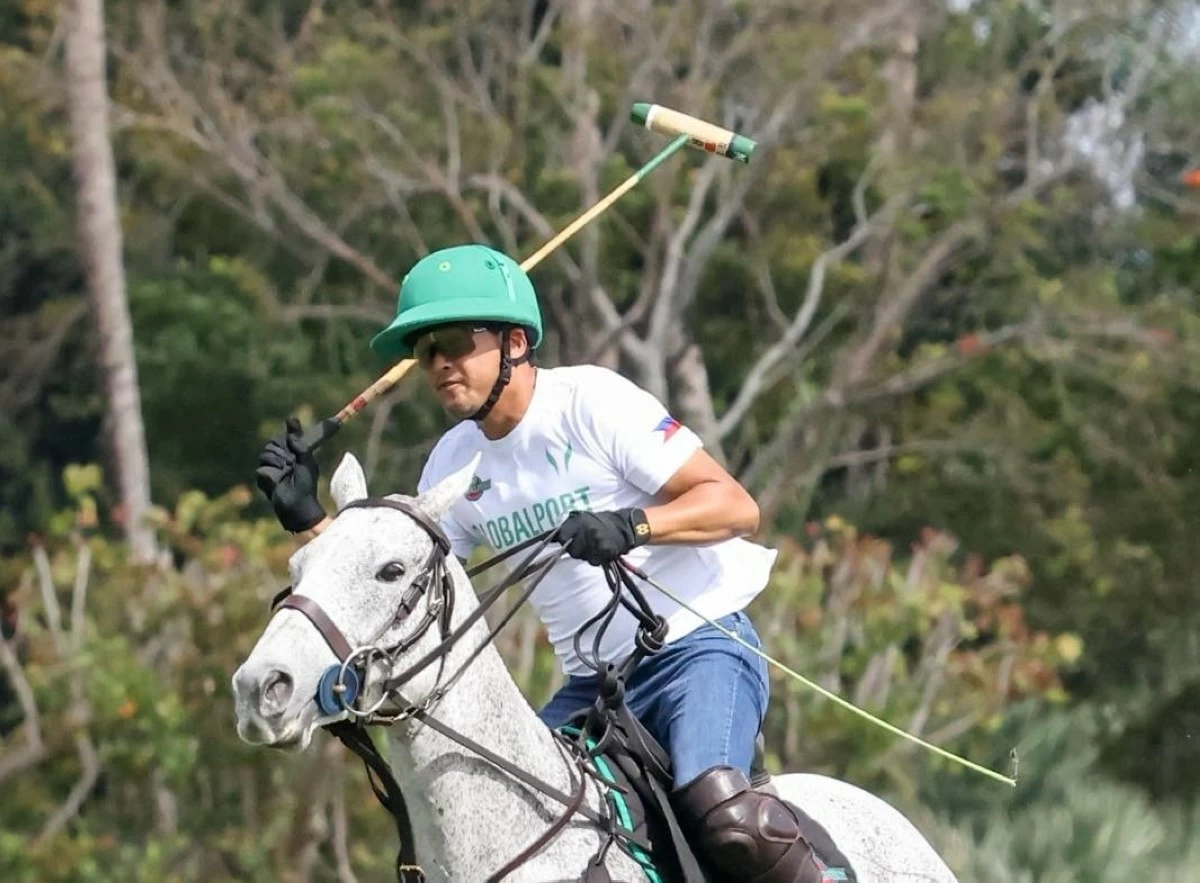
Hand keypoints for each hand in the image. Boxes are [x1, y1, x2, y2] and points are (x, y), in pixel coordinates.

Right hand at [255, 417, 326, 532]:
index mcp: (295, 454)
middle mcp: (282, 458)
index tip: (292, 421)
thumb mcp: (307, 462)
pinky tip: (278, 477)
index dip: (291, 430)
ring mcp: (272, 468)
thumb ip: (301, 445)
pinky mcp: (264, 478)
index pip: (289, 437)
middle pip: (273, 442)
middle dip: (281, 448)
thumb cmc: (306, 485)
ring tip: (286, 468)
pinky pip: (262, 468)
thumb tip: (291, 427)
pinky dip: (270, 471)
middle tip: (291, 458)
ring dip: (276, 459)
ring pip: (265, 453)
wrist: (298, 504)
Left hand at [557, 509, 650, 565]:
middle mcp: (587, 530)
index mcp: (579, 520)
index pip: (561, 537)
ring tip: (595, 546)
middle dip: (577, 550)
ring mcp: (596, 541)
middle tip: (586, 543)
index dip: (564, 540)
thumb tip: (547, 536)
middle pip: (572, 550)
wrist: (625, 526)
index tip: (568, 540)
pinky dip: (597, 558)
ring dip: (587, 555)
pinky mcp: (605, 551)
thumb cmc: (601, 522)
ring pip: (583, 557)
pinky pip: (594, 561)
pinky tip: (602, 551)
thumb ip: (567, 527)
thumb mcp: (583, 518)